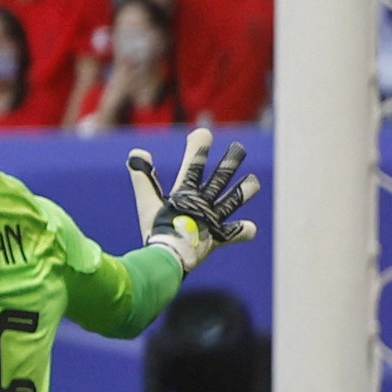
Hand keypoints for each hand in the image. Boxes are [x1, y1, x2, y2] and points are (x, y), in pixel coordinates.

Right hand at [127, 127, 259, 271]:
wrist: (168, 258)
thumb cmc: (155, 231)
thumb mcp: (147, 204)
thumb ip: (142, 178)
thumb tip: (137, 151)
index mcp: (185, 194)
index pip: (194, 165)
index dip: (199, 147)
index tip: (204, 132)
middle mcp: (203, 204)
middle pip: (220, 179)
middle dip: (231, 162)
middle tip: (239, 149)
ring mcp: (212, 220)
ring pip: (232, 201)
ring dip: (244, 191)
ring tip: (254, 181)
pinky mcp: (216, 238)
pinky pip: (233, 234)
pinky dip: (242, 232)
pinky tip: (250, 229)